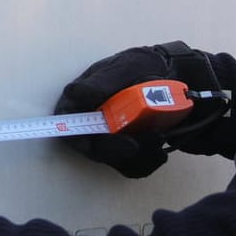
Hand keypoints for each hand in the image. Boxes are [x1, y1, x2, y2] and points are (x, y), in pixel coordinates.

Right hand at [55, 45, 174, 177]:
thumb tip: (75, 95)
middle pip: (93, 149)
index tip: (104, 137)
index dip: (79, 137)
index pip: (66, 126)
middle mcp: (88, 125)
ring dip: (139, 155)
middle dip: (119, 147)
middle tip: (148, 135)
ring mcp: (108, 140)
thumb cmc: (139, 67)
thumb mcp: (123, 68)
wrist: (168, 76)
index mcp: (78, 103)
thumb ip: (99, 83)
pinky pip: (131, 167)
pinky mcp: (126, 151)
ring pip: (114, 161)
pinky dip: (147, 162)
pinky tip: (160, 151)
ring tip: (159, 135)